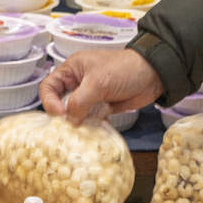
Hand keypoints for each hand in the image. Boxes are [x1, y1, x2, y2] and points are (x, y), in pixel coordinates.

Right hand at [41, 49, 164, 124]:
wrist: (154, 75)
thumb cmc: (123, 70)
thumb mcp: (97, 83)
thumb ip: (79, 102)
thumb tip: (69, 122)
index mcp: (72, 69)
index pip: (49, 85)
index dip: (49, 100)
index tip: (60, 114)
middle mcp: (78, 82)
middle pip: (60, 102)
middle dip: (63, 115)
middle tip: (69, 128)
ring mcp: (91, 95)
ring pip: (75, 113)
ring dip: (77, 123)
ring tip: (80, 133)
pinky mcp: (103, 106)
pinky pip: (89, 119)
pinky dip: (90, 126)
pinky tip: (93, 133)